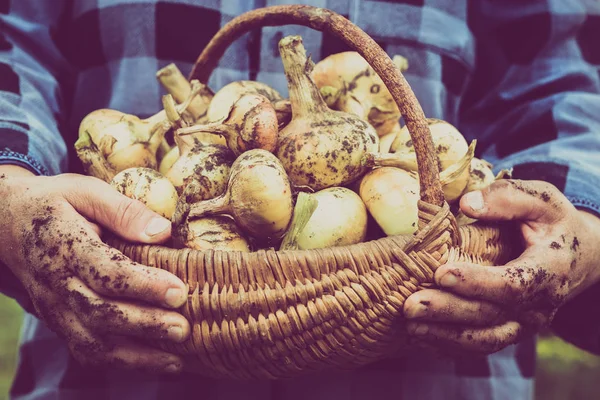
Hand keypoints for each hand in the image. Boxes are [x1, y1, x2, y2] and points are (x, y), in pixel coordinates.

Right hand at [0, 166, 190, 372]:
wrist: (4, 223)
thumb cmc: (53, 202)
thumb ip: (123, 210)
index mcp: (65, 245)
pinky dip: (117, 363)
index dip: (143, 285)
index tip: (179, 291)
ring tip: (175, 360)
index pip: (105, 272)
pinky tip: (151, 363)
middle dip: (145, 325)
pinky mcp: (57, 321)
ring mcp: (54, 307)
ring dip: (135, 356)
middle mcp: (56, 282)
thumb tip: (163, 232)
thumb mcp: (85, 190)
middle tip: (183, 328)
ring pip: (91, 342)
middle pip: (100, 313)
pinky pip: (83, 350)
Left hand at [403, 179, 599, 354]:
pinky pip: (481, 345)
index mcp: (549, 270)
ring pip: (485, 338)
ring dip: (444, 335)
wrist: (579, 257)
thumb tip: (467, 203)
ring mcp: (525, 323)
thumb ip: (507, 198)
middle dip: (447, 311)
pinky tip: (420, 337)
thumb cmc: (552, 223)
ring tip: (410, 326)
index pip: (514, 283)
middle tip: (409, 306)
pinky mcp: (511, 330)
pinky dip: (449, 344)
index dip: (477, 282)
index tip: (440, 273)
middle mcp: (539, 305)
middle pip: (490, 315)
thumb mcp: (541, 200)